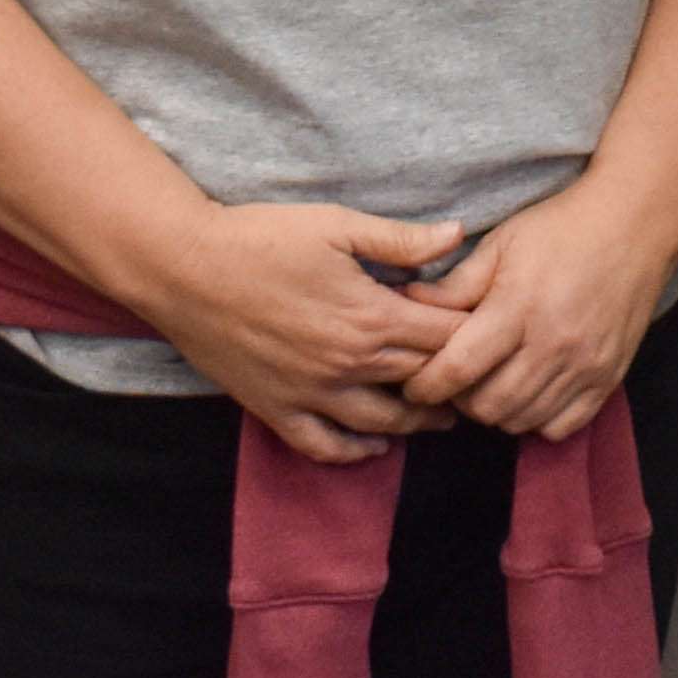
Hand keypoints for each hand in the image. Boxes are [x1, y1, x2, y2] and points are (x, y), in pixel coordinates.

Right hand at [141, 199, 472, 461]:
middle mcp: (348, 365)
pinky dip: (353, 452)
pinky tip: (374, 446)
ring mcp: (311, 393)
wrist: (184, 268)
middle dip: (456, 381)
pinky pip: (323, 446)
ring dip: (418, 423)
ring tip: (443, 418)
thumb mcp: (336, 226)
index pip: (446, 338)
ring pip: (383, 423)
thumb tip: (457, 236)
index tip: (494, 333)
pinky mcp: (275, 408)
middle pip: (422, 382)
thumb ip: (400, 239)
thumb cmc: (260, 237)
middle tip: (481, 379)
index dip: (476, 336)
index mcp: (370, 318)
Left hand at [403, 182, 677, 439]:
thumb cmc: (561, 228)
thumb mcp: (501, 243)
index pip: (459, 368)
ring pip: (521, 420)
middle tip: (454, 380)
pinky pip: (561, 426)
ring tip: (489, 383)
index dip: (427, 386)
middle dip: (459, 400)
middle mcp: (554, 343)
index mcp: (519, 307)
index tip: (414, 386)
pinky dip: (537, 419)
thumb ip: (455, 284)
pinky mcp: (608, 377)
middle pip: (488, 405)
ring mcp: (585, 365)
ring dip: (495, 410)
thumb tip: (407, 305)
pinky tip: (529, 392)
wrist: (635, 223)